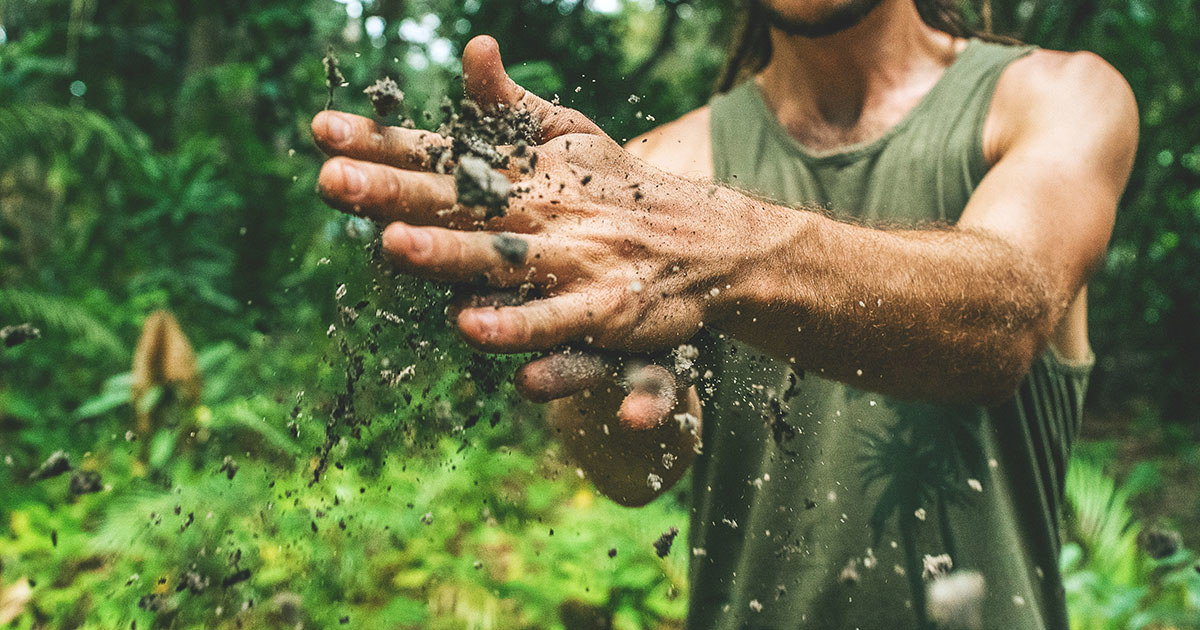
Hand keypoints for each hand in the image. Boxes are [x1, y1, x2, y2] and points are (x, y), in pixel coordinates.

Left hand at [312, 36, 756, 426]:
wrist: (710, 242)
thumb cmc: (622, 191)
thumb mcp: (570, 137)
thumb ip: (511, 105)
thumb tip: (473, 45)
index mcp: (525, 172)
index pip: (441, 152)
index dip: (381, 141)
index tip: (319, 129)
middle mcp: (542, 212)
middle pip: (457, 202)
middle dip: (392, 191)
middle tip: (330, 180)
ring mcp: (574, 260)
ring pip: (501, 259)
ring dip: (448, 254)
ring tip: (393, 246)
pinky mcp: (605, 309)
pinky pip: (555, 321)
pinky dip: (518, 326)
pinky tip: (472, 328)